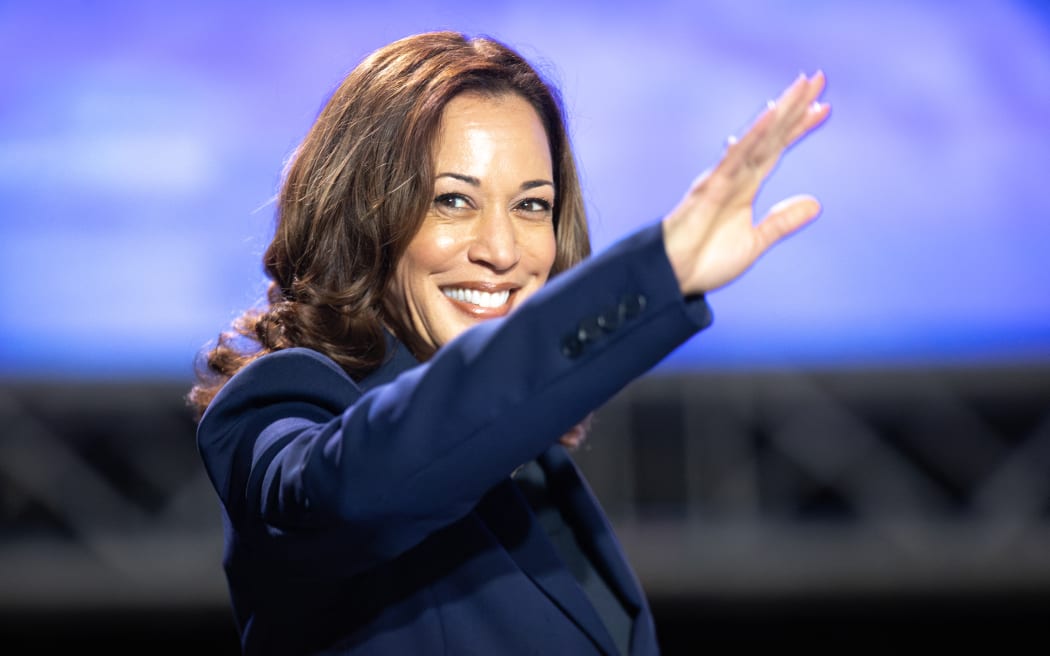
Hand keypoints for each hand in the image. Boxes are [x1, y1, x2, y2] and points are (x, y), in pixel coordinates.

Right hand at [662, 71, 830, 294]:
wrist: (674, 278)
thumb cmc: (706, 261)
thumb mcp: (755, 241)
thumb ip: (782, 220)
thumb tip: (816, 203)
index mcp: (746, 186)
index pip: (778, 148)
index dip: (800, 127)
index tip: (824, 107)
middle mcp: (736, 175)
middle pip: (771, 134)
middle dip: (794, 106)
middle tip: (818, 77)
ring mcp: (722, 179)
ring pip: (757, 138)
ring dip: (780, 111)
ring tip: (801, 86)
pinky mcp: (709, 189)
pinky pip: (734, 158)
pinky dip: (752, 136)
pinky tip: (769, 117)